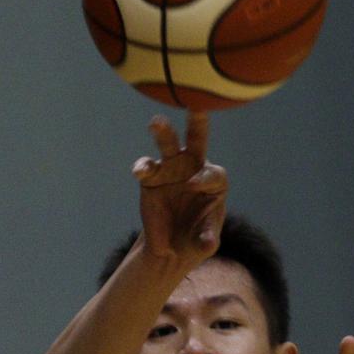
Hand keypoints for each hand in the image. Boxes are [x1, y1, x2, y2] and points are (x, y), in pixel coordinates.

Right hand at [131, 111, 226, 264]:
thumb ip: (207, 239)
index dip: (204, 177)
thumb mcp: (204, 243)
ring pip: (168, 145)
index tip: (193, 185)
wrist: (171, 246)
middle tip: (198, 107)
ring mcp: (171, 169)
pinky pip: (146, 167)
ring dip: (163, 132)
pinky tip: (139, 171)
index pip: (213, 173)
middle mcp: (193, 167)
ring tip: (156, 122)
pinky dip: (142, 167)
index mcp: (214, 182)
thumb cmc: (195, 240)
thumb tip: (210, 243)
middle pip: (198, 140)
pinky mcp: (150, 178)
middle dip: (198, 122)